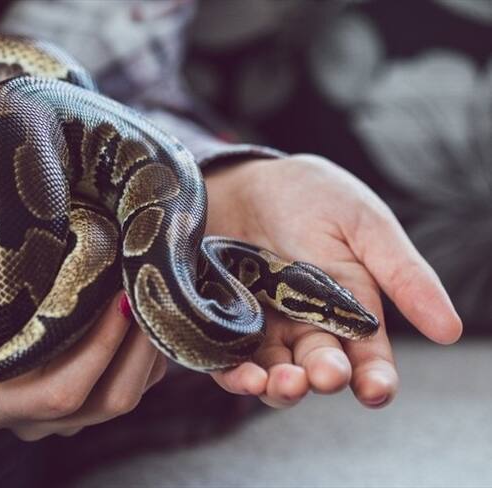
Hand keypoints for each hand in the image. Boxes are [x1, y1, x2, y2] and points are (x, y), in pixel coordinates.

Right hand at [0, 242, 165, 440]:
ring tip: (155, 300)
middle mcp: (34, 418)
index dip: (98, 349)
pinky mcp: (87, 398)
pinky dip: (148, 354)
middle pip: (107, 402)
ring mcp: (65, 414)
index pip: (61, 392)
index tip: (119, 298)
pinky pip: (135, 385)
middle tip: (151, 295)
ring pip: (127, 396)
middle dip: (138, 350)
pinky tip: (148, 313)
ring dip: (149, 351)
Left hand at [204, 154, 461, 407]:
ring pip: (276, 374)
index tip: (374, 389)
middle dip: (325, 376)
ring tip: (283, 381)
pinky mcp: (225, 323)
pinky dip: (235, 374)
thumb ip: (402, 275)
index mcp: (350, 310)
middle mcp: (308, 326)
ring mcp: (265, 327)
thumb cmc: (312, 197)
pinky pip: (227, 360)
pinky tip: (242, 375)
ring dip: (280, 386)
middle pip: (320, 368)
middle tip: (324, 373)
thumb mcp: (363, 226)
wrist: (247, 179)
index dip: (375, 378)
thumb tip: (450, 330)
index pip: (368, 357)